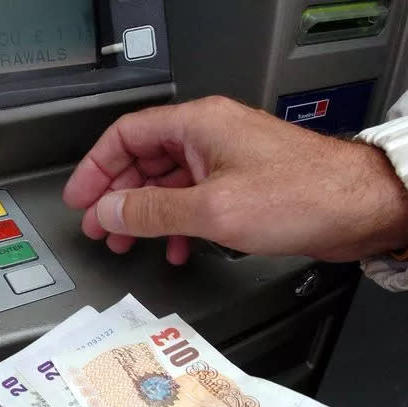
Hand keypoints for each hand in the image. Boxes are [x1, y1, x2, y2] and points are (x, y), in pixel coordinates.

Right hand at [64, 96, 407, 263]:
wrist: (360, 207)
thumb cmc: (302, 194)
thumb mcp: (211, 208)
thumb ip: (152, 210)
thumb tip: (109, 210)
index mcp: (196, 125)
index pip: (126, 136)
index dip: (95, 167)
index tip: (80, 197)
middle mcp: (208, 137)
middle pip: (142, 161)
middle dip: (117, 197)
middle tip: (98, 226)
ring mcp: (224, 160)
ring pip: (166, 184)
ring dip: (144, 215)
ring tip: (127, 243)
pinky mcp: (240, 184)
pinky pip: (192, 200)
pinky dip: (176, 224)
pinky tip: (176, 248)